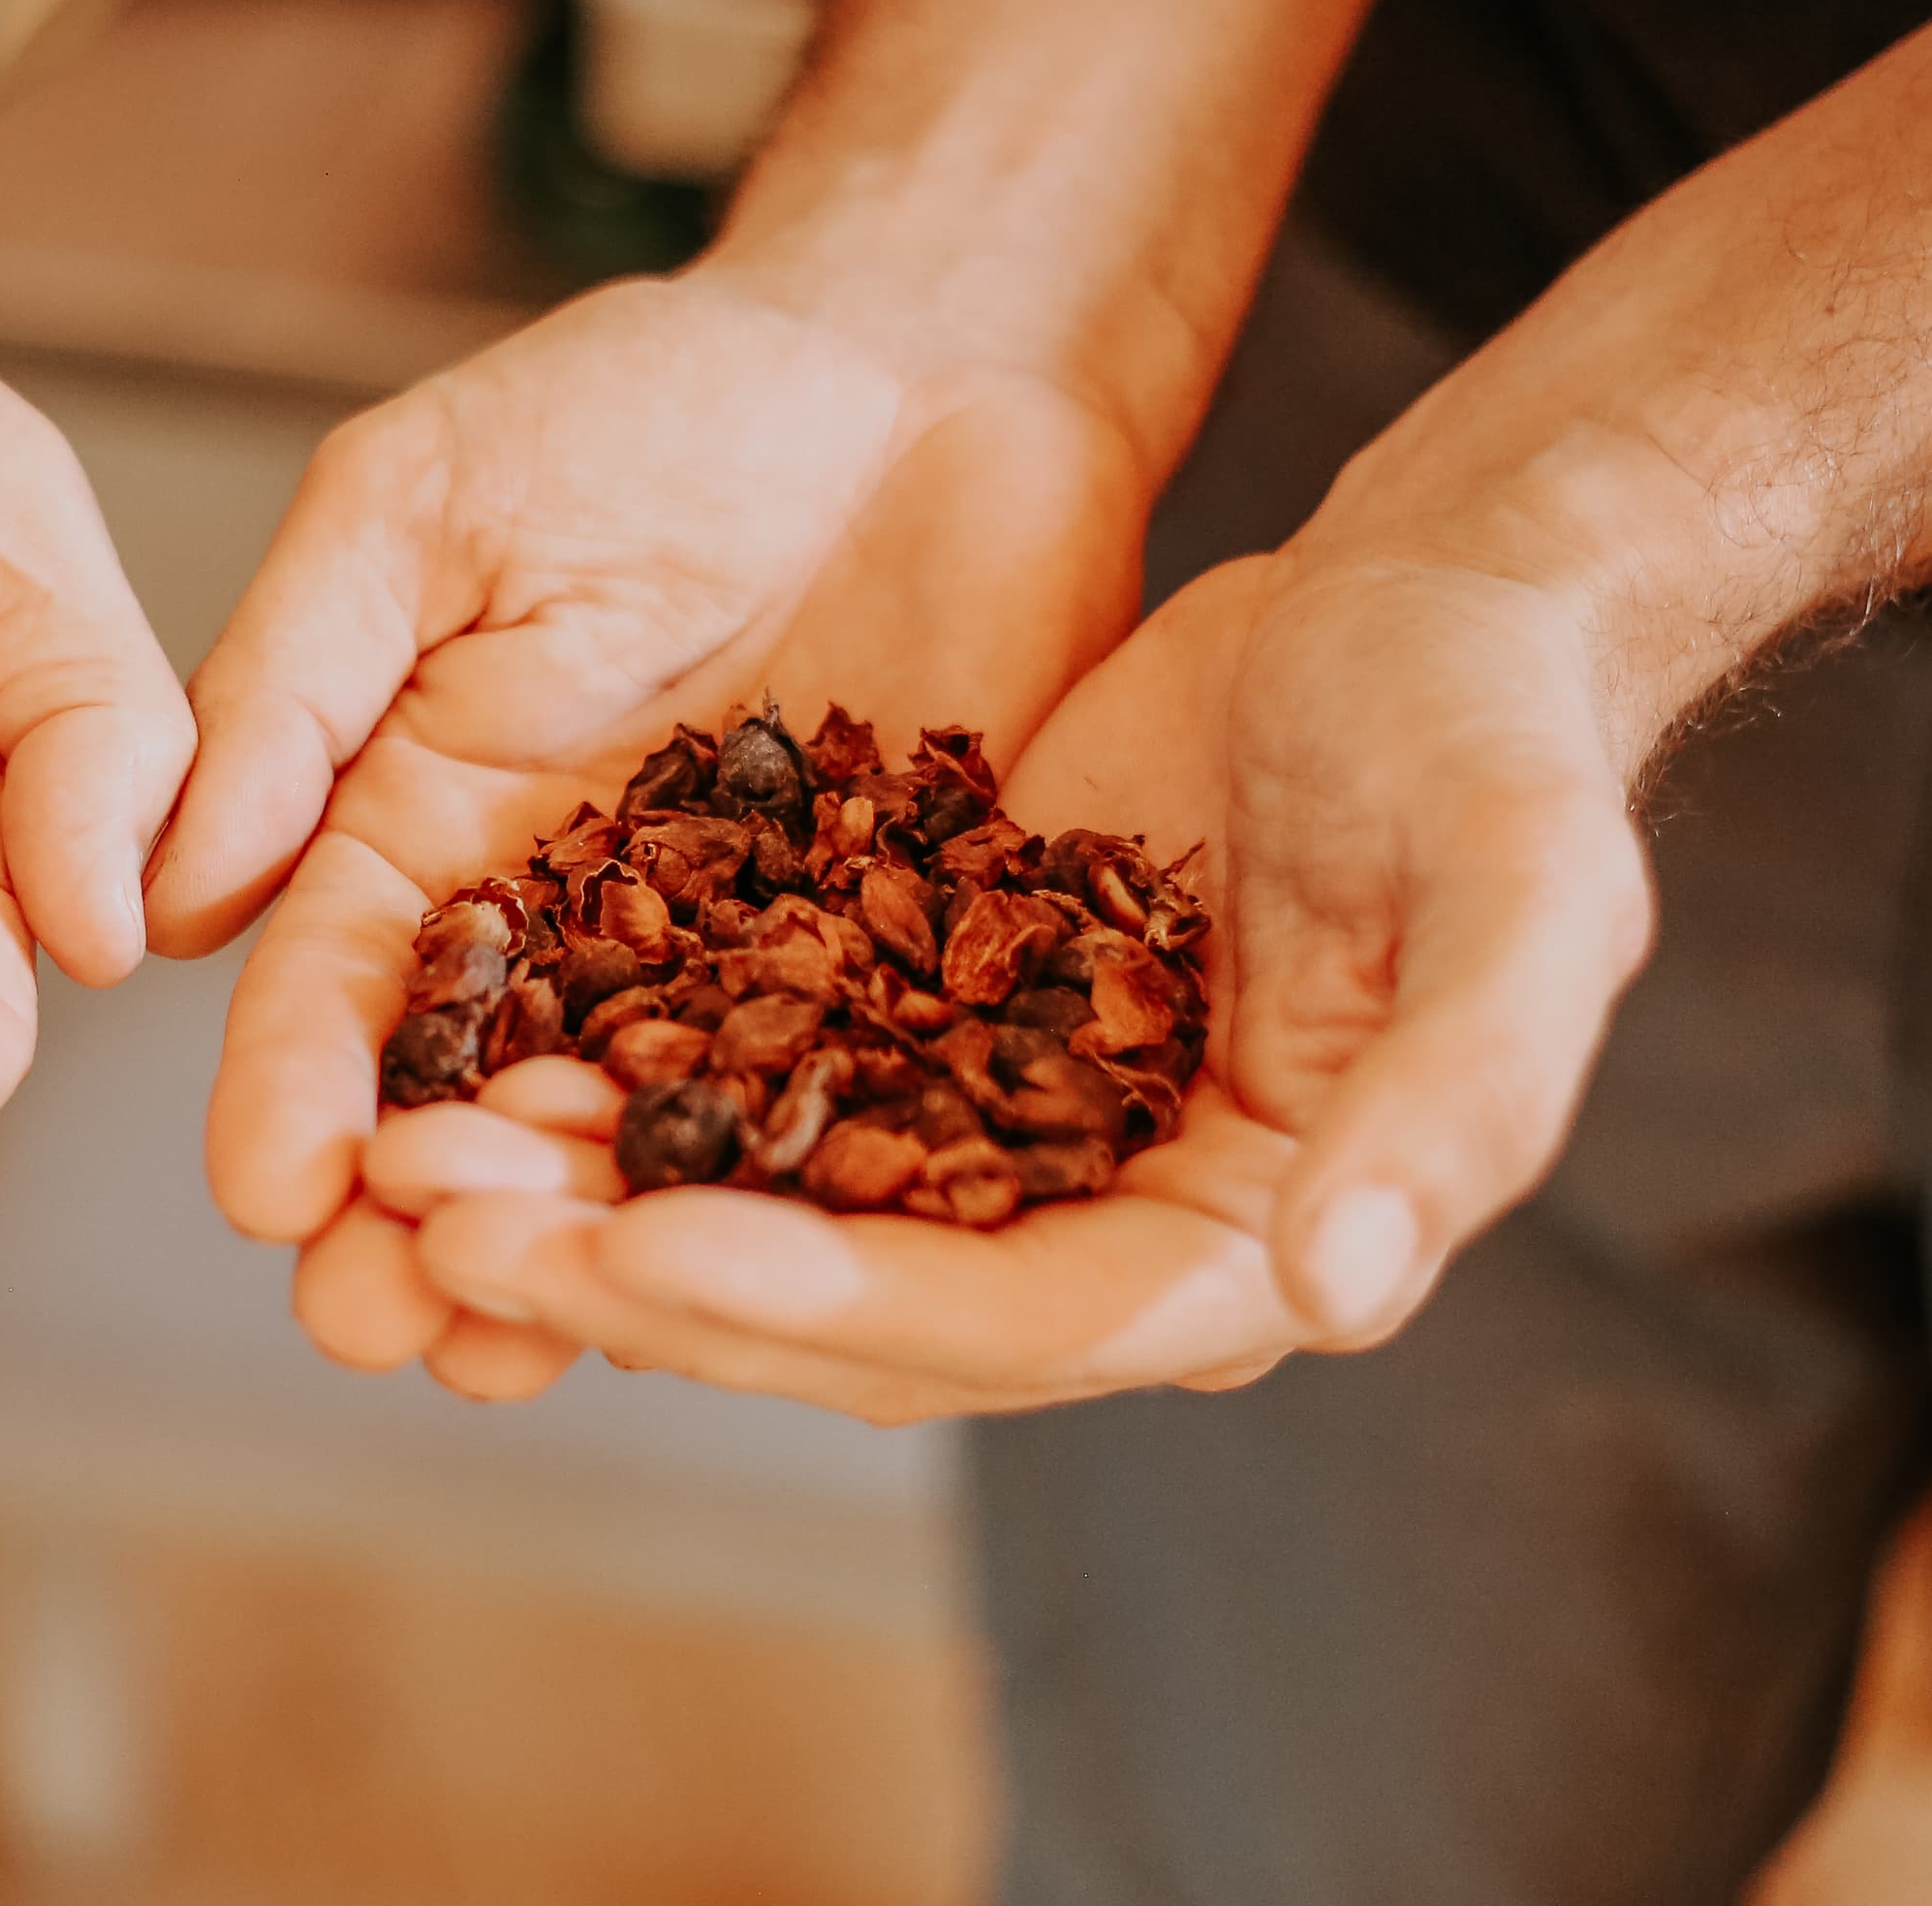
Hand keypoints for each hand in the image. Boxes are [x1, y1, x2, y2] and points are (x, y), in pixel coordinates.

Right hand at [149, 266, 1151, 1397]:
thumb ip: (302, 682)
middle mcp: (563, 917)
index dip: (291, 1087)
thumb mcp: (426, 505)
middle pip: (469, 1104)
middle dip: (414, 1220)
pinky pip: (836, 1113)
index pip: (334, 977)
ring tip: (511, 1366)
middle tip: (373, 1330)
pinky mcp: (895, 970)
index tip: (265, 1194)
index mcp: (423, 812)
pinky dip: (788, 1210)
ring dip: (574, 1258)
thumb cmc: (659, 397)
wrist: (934, 355)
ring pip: (636, 1143)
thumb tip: (174, 894)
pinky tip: (750, 1301)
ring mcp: (729, 958)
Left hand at [384, 540, 1655, 1418]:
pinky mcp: (928, 1016)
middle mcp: (1100, 1225)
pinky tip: (479, 1038)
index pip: (1008, 1325)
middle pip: (844, 1300)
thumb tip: (1340, 1284)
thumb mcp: (1525, 891)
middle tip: (441, 1228)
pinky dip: (627, 1072)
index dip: (822, 1304)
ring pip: (764, 1203)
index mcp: (1240, 1245)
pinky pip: (751, 1074)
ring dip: (588, 1193)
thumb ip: (1457, 1095)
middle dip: (639, 1274)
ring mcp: (1001, 1130)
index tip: (643, 1253)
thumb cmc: (1497, 736)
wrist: (1432, 605)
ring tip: (407, 1151)